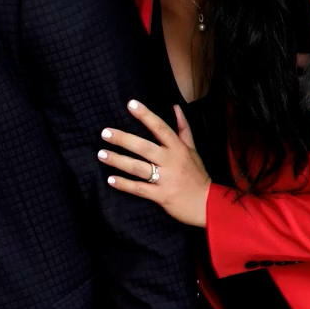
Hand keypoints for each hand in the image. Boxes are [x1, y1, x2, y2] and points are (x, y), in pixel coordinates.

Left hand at [99, 102, 211, 227]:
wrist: (208, 204)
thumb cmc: (198, 175)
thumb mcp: (193, 149)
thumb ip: (183, 128)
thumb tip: (176, 106)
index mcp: (178, 148)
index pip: (160, 127)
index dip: (146, 115)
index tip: (130, 104)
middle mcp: (171, 161)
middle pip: (144, 147)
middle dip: (123, 139)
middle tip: (104, 133)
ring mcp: (166, 179)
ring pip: (138, 167)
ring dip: (118, 161)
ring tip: (101, 155)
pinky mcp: (161, 195)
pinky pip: (139, 188)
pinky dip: (125, 184)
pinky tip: (110, 179)